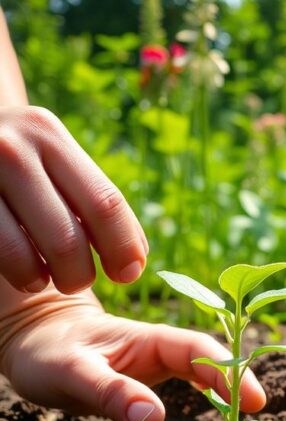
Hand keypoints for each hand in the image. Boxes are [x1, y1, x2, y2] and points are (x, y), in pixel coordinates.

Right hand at [0, 106, 147, 293]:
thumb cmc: (16, 157)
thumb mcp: (51, 157)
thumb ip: (90, 197)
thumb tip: (136, 256)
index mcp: (49, 136)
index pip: (104, 203)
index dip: (124, 246)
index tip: (130, 274)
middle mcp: (11, 150)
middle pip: (68, 237)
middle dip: (80, 274)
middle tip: (79, 282)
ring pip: (26, 254)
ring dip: (44, 280)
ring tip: (46, 281)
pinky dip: (18, 273)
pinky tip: (24, 274)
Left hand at [0, 290, 265, 420]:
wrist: (34, 340)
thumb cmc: (48, 353)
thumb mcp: (72, 374)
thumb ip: (113, 394)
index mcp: (152, 339)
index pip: (203, 352)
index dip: (232, 374)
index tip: (254, 401)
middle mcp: (163, 347)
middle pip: (215, 360)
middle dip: (241, 382)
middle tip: (260, 415)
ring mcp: (161, 361)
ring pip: (209, 371)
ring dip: (232, 390)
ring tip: (249, 417)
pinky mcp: (155, 376)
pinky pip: (195, 381)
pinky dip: (214, 394)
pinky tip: (226, 410)